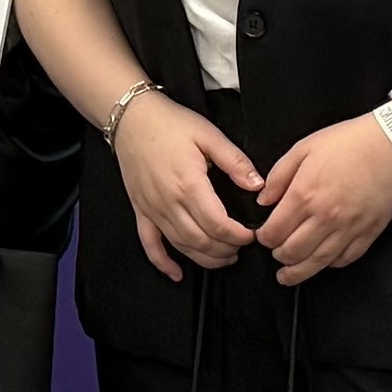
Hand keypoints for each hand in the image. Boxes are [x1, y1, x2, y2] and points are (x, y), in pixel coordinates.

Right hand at [113, 91, 262, 280]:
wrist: (132, 118)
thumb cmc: (170, 123)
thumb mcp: (209, 135)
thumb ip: (235, 162)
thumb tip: (258, 185)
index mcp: (189, 185)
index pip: (218, 224)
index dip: (238, 236)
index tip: (252, 235)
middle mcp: (169, 203)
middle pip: (201, 241)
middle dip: (225, 250)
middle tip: (242, 248)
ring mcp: (152, 210)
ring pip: (181, 246)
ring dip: (205, 259)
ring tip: (224, 258)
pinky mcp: (141, 211)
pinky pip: (150, 244)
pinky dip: (163, 263)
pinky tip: (176, 274)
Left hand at [249, 113, 391, 283]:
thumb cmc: (350, 142)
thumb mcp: (304, 148)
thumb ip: (279, 176)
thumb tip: (263, 199)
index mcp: (304, 195)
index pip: (274, 231)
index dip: (264, 238)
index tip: (263, 237)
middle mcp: (324, 217)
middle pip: (293, 252)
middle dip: (279, 257)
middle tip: (276, 255)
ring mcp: (348, 228)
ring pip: (317, 262)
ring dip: (299, 272)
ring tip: (289, 276)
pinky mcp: (368, 233)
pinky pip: (345, 258)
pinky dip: (330, 264)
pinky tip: (322, 262)